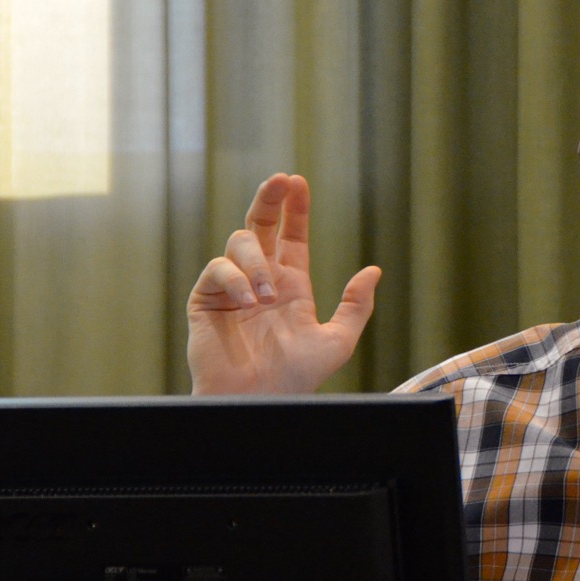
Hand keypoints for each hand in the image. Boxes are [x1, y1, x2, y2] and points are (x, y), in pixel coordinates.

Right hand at [186, 173, 381, 393]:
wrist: (261, 400)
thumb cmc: (298, 377)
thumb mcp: (338, 341)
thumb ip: (356, 306)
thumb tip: (374, 270)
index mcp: (290, 286)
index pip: (291, 236)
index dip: (295, 209)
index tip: (298, 182)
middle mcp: (261, 280)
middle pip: (260, 225)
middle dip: (269, 199)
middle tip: (279, 180)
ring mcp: (232, 288)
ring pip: (240, 244)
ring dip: (257, 263)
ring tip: (267, 296)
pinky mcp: (206, 300)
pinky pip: (217, 270)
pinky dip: (235, 280)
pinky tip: (248, 303)